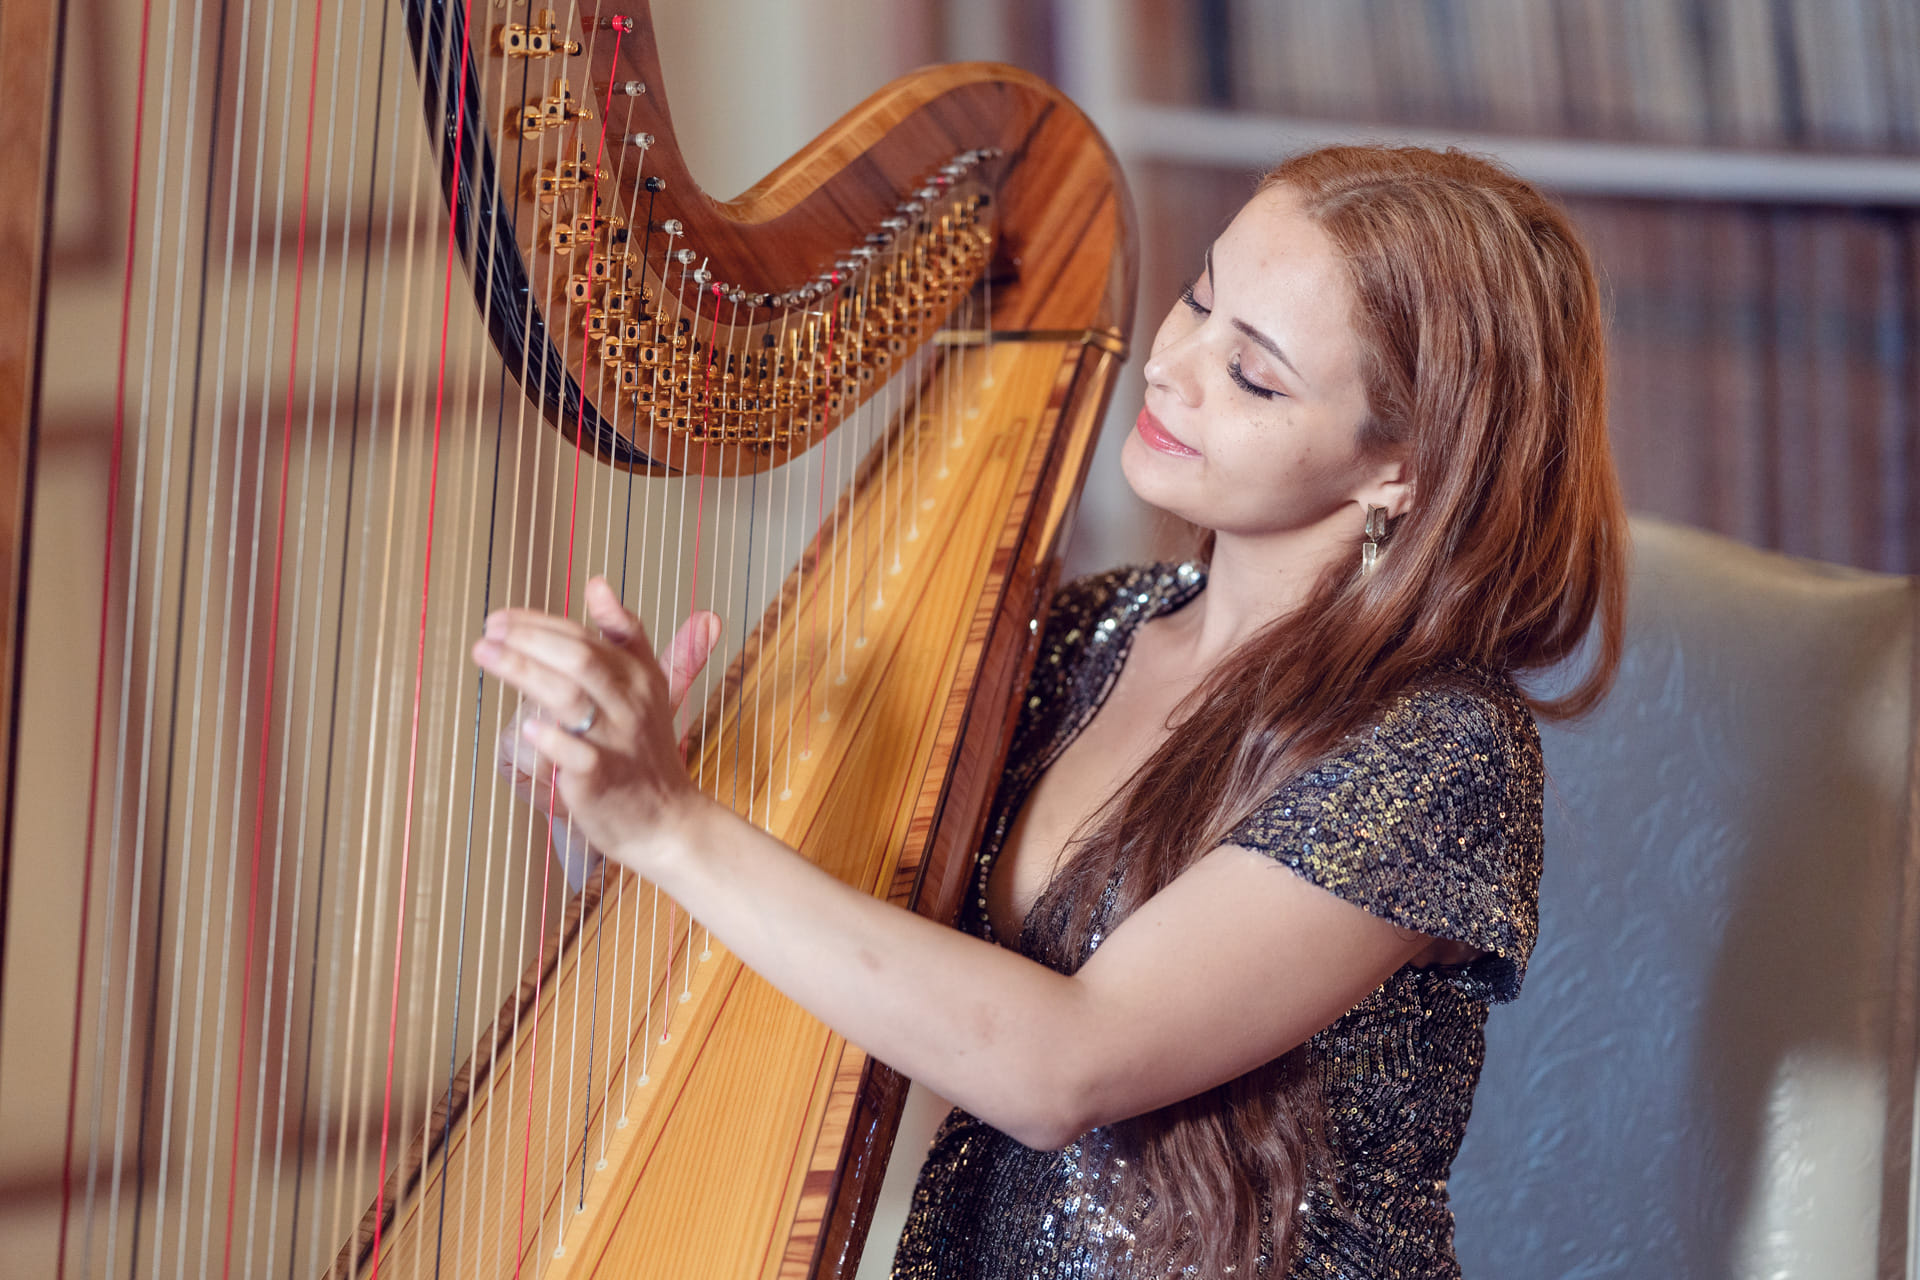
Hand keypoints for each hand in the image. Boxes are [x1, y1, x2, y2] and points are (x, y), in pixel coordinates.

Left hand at [472, 577, 722, 872]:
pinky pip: (576, 755)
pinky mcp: (602, 779)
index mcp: (638, 674)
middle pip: (579, 658)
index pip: (586, 636)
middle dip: (528, 640)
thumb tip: (597, 582)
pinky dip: (551, 739)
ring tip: (486, 656)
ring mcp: (616, 741)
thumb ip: (624, 632)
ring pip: (570, 698)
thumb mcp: (647, 682)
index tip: (499, 619)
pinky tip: (524, 726)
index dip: (539, 623)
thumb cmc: (645, 748)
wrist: (666, 819)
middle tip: (487, 634)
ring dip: (524, 672)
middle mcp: (629, 703)